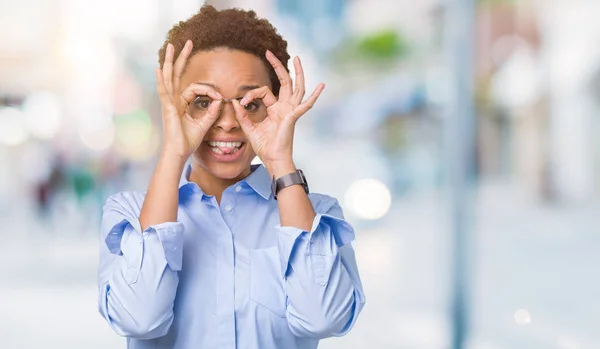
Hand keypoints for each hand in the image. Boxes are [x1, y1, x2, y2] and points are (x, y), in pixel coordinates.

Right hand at [156, 40, 222, 159]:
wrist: (178, 154)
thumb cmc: (188, 143)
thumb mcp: (204, 125)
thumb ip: (212, 113)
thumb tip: (220, 100)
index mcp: (180, 104)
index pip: (194, 88)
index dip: (209, 90)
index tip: (220, 97)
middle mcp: (173, 101)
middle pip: (176, 74)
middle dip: (181, 58)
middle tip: (187, 42)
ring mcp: (169, 104)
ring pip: (169, 77)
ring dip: (170, 61)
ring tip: (171, 45)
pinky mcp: (168, 109)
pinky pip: (164, 91)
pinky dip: (161, 79)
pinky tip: (159, 68)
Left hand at [231, 51, 324, 175]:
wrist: (272, 159)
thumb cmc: (264, 147)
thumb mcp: (249, 129)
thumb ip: (242, 115)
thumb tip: (233, 102)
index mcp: (275, 109)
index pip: (263, 92)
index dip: (250, 94)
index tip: (240, 103)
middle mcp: (284, 108)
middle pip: (284, 82)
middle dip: (278, 67)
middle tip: (269, 53)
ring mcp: (291, 111)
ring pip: (297, 88)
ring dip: (298, 73)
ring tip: (298, 59)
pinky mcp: (293, 117)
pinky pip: (306, 105)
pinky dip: (314, 96)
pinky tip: (321, 86)